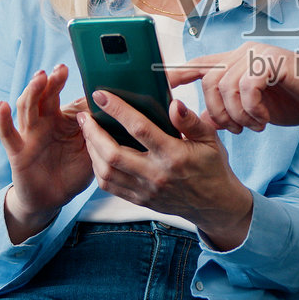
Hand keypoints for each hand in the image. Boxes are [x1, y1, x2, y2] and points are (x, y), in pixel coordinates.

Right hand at [0, 65, 93, 241]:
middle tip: (61, 69)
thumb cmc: (73, 170)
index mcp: (63, 118)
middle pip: (45, 95)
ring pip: (27, 108)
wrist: (52, 198)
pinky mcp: (17, 151)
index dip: (72, 85)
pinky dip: (2, 119)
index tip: (83, 72)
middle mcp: (45, 122)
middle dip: (52, 81)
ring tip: (40, 78)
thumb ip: (101, 133)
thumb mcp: (92, 150)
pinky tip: (2, 106)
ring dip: (32, 91)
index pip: (66, 96)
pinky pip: (8, 134)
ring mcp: (29, 134)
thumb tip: (119, 112)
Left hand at [77, 91, 253, 250]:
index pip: (140, 129)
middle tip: (84, 116)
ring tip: (87, 132)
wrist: (214, 204)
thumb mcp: (210, 139)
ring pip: (106, 171)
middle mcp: (156, 174)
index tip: (102, 95)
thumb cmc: (211, 167)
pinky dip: (97, 168)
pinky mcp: (139, 199)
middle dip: (93, 132)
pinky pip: (109, 186)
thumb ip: (190, 121)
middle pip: (113, 154)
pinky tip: (96, 153)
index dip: (118, 110)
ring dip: (91, 150)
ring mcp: (146, 190)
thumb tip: (174, 104)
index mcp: (174, 156)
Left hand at [167, 43, 298, 133]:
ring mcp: (257, 55)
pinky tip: (263, 120)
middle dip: (218, 112)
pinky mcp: (273, 61)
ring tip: (253, 126)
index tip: (161, 87)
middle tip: (236, 130)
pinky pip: (249, 86)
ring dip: (238, 115)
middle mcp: (242, 54)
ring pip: (227, 86)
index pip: (198, 64)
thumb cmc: (289, 99)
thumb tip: (197, 121)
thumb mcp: (252, 109)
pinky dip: (253, 109)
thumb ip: (225, 111)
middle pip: (209, 81)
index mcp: (233, 62)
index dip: (177, 75)